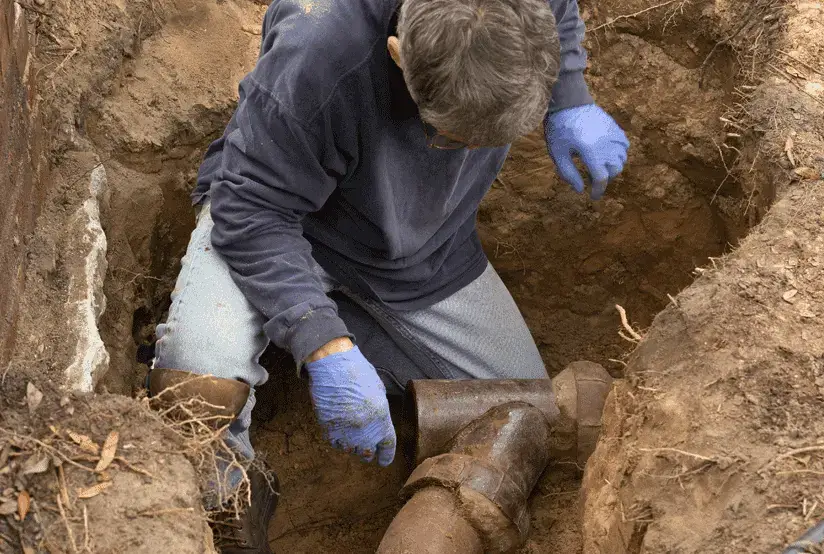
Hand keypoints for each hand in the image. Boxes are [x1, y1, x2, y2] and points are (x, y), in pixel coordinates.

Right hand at [304, 345, 395, 466]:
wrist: (333, 366)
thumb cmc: (358, 373)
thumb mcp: (378, 391)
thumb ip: (380, 411)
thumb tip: (378, 423)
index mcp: (381, 419)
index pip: (387, 447)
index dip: (386, 457)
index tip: (383, 461)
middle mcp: (365, 430)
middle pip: (367, 453)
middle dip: (368, 452)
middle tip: (366, 448)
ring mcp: (346, 431)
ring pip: (350, 450)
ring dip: (352, 445)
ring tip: (351, 434)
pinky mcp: (329, 429)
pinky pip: (335, 443)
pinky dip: (338, 440)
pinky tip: (339, 430)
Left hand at [545, 104, 628, 199]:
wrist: (568, 102)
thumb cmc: (559, 128)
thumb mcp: (557, 154)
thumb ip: (568, 174)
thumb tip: (580, 190)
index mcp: (591, 152)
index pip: (601, 178)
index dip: (598, 190)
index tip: (593, 197)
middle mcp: (606, 145)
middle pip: (614, 170)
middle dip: (605, 178)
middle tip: (592, 178)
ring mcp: (612, 135)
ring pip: (622, 158)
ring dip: (613, 167)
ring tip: (600, 166)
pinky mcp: (614, 127)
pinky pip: (624, 145)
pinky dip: (620, 153)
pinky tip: (609, 154)